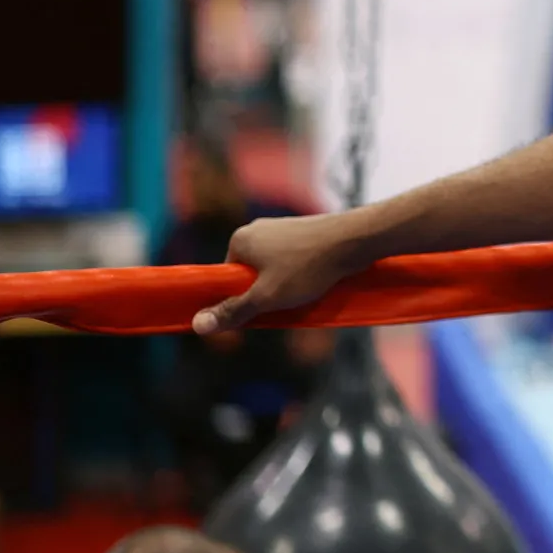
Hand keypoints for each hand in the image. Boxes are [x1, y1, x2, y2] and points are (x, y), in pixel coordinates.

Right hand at [191, 213, 372, 335]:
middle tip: (284, 303)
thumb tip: (196, 325)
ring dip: (285, 285)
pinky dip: (301, 274)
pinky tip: (316, 282)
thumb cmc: (308, 267)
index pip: (227, 278)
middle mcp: (258, 229)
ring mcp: (283, 228)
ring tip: (304, 292)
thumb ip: (232, 311)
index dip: (240, 299)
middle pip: (251, 274)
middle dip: (265, 293)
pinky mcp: (305, 231)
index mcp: (240, 240)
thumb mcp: (266, 297)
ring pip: (275, 268)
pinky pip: (293, 260)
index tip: (259, 310)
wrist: (356, 239)